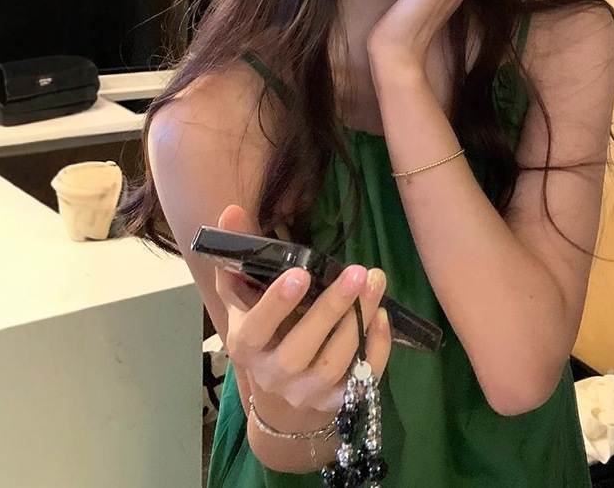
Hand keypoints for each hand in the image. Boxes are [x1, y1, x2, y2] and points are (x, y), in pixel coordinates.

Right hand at [213, 205, 391, 423]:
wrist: (278, 403)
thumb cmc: (262, 334)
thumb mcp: (244, 298)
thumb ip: (239, 254)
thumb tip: (231, 210)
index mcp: (246, 345)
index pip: (258, 327)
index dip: (277, 303)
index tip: (301, 273)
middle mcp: (273, 374)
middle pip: (302, 346)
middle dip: (332, 308)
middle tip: (357, 271)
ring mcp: (306, 392)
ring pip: (336, 361)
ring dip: (359, 320)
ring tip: (375, 282)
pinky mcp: (335, 402)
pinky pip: (361, 378)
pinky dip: (376, 348)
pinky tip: (382, 316)